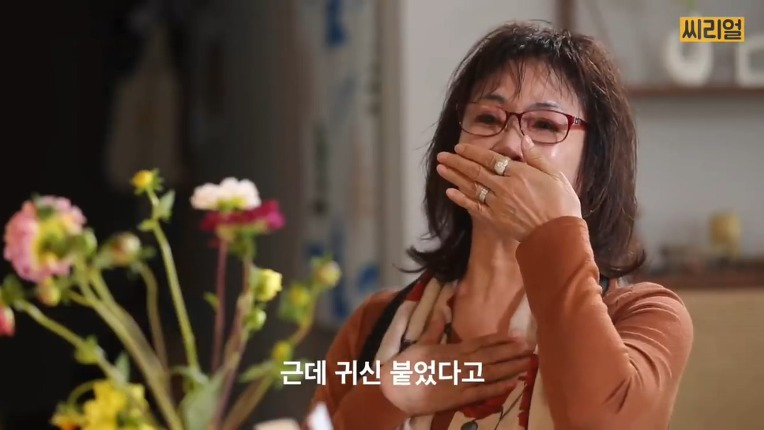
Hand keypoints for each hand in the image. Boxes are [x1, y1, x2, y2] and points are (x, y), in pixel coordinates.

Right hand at [379, 308, 532, 415]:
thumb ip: (435, 327)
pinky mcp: (458, 397)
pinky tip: (513, 383)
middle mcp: (459, 362)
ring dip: (510, 367)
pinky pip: (481, 392)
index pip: (481, 342)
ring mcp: (460, 380)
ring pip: (490, 372)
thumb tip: (443, 309)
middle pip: (491, 356)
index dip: (500, 339)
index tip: (517, 335)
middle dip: (511, 351)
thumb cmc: (406, 365)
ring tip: (528, 362)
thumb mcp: (421, 342)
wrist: (394, 388)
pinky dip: (498, 387)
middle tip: (530, 347)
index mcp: (451, 349)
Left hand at [435, 135, 581, 241]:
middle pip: (476, 171)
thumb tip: (524, 140)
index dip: (473, 152)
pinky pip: (473, 207)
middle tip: (442, 156)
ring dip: (454, 177)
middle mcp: (504, 187)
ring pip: (471, 187)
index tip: (460, 148)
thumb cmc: (561, 205)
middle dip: (457, 162)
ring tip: (440, 169)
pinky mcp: (494, 220)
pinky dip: (461, 199)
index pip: (490, 159)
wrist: (558, 235)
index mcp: (519, 173)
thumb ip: (537, 157)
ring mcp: (497, 204)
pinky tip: (450, 193)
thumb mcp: (555, 175)